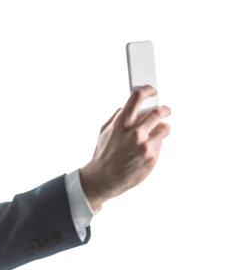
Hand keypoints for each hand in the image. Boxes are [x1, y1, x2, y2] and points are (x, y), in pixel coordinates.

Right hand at [79, 85, 171, 209]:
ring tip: (156, 131)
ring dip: (162, 127)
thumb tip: (130, 106)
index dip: (147, 90)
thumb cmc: (104, 155)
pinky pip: (161, 143)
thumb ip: (118, 117)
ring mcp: (144, 144)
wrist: (104, 178)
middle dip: (164, 109)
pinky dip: (157, 142)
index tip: (152, 90)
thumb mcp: (105, 131)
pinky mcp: (152, 156)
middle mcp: (134, 132)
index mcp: (121, 123)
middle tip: (165, 110)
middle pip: (158, 111)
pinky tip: (147, 147)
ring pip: (164, 127)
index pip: (137, 98)